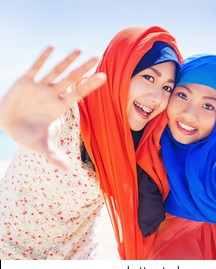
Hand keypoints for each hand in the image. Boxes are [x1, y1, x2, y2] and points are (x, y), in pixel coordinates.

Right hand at [0, 47, 106, 169]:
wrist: (6, 126)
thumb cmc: (26, 135)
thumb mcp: (40, 146)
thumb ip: (54, 156)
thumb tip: (68, 171)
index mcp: (58, 108)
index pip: (77, 94)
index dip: (90, 86)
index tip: (104, 77)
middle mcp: (52, 95)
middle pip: (70, 80)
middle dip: (83, 69)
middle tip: (97, 57)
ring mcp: (39, 87)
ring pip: (56, 71)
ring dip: (67, 61)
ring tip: (79, 50)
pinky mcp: (25, 82)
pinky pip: (35, 68)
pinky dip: (42, 59)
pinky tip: (51, 48)